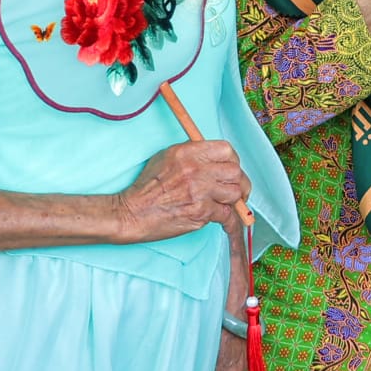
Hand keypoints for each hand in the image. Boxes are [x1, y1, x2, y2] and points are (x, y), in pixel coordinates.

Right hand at [114, 140, 247, 241]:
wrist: (132, 213)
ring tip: (227, 204)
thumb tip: (216, 159)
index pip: (226, 149)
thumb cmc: (147, 187)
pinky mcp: (200, 212)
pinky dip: (229, 220)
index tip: (231, 169)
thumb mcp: (166, 158)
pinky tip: (227, 221)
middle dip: (239, 182)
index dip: (233, 161)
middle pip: (235, 171)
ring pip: (235, 193)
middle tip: (236, 190)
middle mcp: (195, 169)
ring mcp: (199, 191)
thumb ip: (192, 154)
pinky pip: (227, 215)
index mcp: (188, 152)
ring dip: (234, 201)